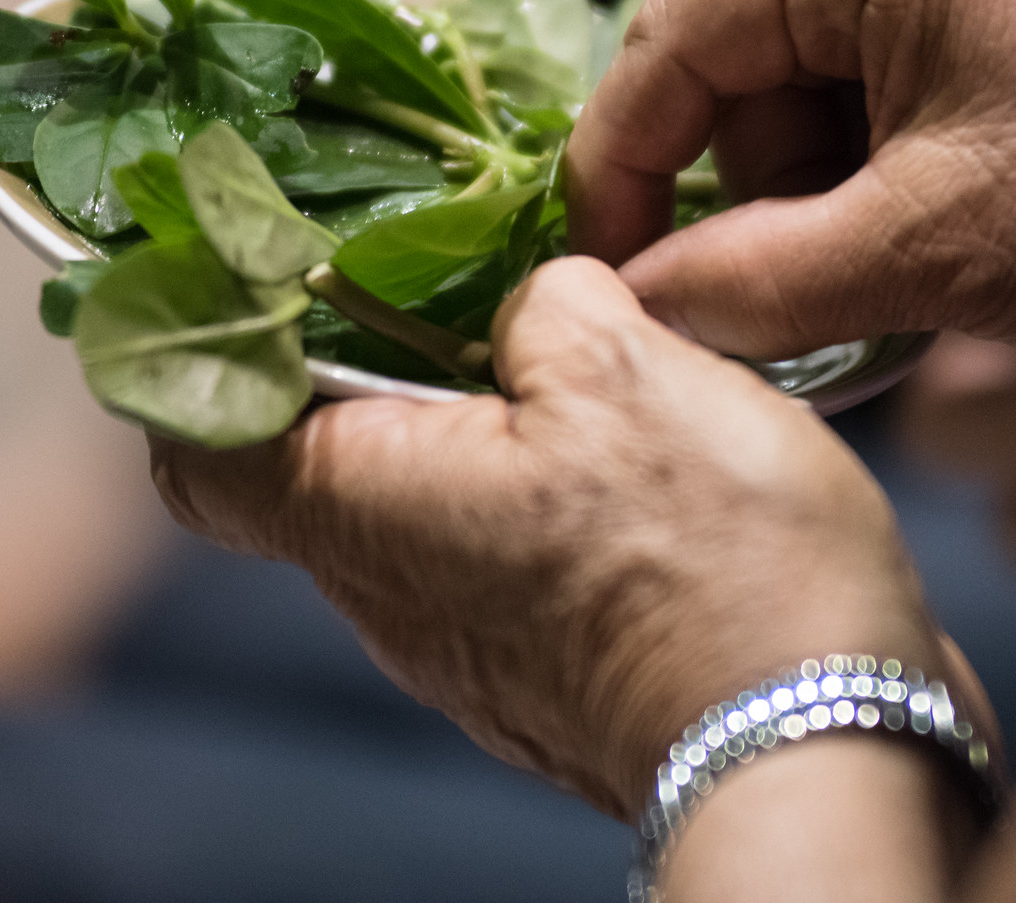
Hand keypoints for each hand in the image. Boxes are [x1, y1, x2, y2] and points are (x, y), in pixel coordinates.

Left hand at [147, 257, 985, 818]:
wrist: (820, 742)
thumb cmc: (713, 558)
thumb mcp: (627, 366)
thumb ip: (544, 301)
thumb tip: (529, 302)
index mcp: (367, 504)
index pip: (195, 441)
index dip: (204, 354)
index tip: (258, 276)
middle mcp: (389, 595)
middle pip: (315, 459)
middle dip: (368, 356)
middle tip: (454, 272)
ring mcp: (466, 648)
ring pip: (419, 504)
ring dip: (470, 420)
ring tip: (570, 351)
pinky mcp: (544, 671)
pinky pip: (498, 556)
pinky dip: (533, 488)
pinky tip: (628, 448)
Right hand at [568, 0, 1015, 360]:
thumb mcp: (926, 254)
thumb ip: (746, 282)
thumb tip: (624, 305)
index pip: (681, 30)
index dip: (625, 166)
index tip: (601, 274)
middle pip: (738, 41)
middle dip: (756, 178)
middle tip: (808, 287)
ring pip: (801, 56)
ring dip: (818, 174)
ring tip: (901, 256)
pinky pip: (872, 45)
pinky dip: (873, 144)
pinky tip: (931, 211)